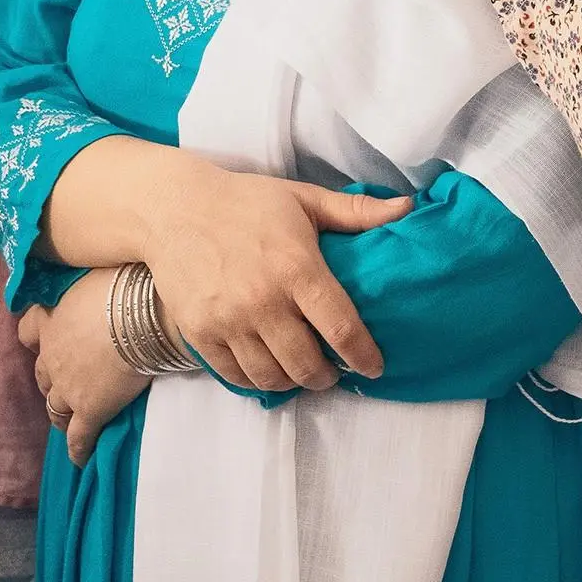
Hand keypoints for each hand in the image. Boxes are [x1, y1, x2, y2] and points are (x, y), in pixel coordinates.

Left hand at [20, 274, 148, 467]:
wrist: (143, 317)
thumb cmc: (125, 284)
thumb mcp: (98, 271)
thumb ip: (89, 284)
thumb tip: (102, 275)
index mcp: (50, 317)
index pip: (28, 330)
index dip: (36, 337)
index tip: (44, 339)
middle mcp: (51, 354)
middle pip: (42, 373)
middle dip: (50, 379)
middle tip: (66, 381)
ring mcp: (67, 385)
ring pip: (54, 407)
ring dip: (58, 414)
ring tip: (67, 420)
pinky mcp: (89, 410)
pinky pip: (79, 436)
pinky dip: (78, 449)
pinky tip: (81, 458)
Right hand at [145, 169, 411, 393]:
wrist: (174, 209)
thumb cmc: (246, 202)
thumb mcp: (303, 199)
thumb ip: (356, 211)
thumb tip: (407, 208)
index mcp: (297, 268)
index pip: (340, 327)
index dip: (363, 355)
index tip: (374, 367)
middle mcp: (264, 300)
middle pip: (307, 363)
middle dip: (328, 376)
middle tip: (335, 371)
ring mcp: (229, 321)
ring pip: (272, 376)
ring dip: (295, 382)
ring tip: (304, 373)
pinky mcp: (201, 333)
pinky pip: (237, 375)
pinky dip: (258, 381)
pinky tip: (269, 371)